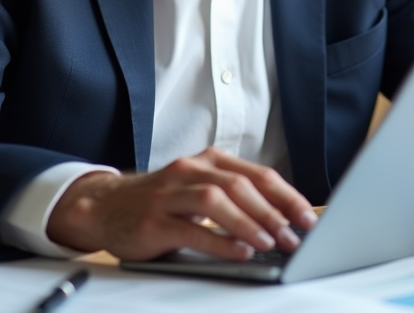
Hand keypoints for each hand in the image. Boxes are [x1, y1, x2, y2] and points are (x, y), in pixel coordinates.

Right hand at [45, 147, 317, 260]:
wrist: (104, 205)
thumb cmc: (162, 202)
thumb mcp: (199, 190)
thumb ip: (233, 199)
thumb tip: (282, 223)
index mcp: (207, 161)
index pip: (258, 175)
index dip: (287, 196)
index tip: (308, 218)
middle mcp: (189, 170)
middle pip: (240, 185)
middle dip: (273, 212)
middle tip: (295, 235)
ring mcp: (169, 193)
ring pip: (216, 200)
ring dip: (248, 222)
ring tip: (270, 243)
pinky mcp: (152, 219)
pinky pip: (191, 228)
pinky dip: (220, 241)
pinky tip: (240, 252)